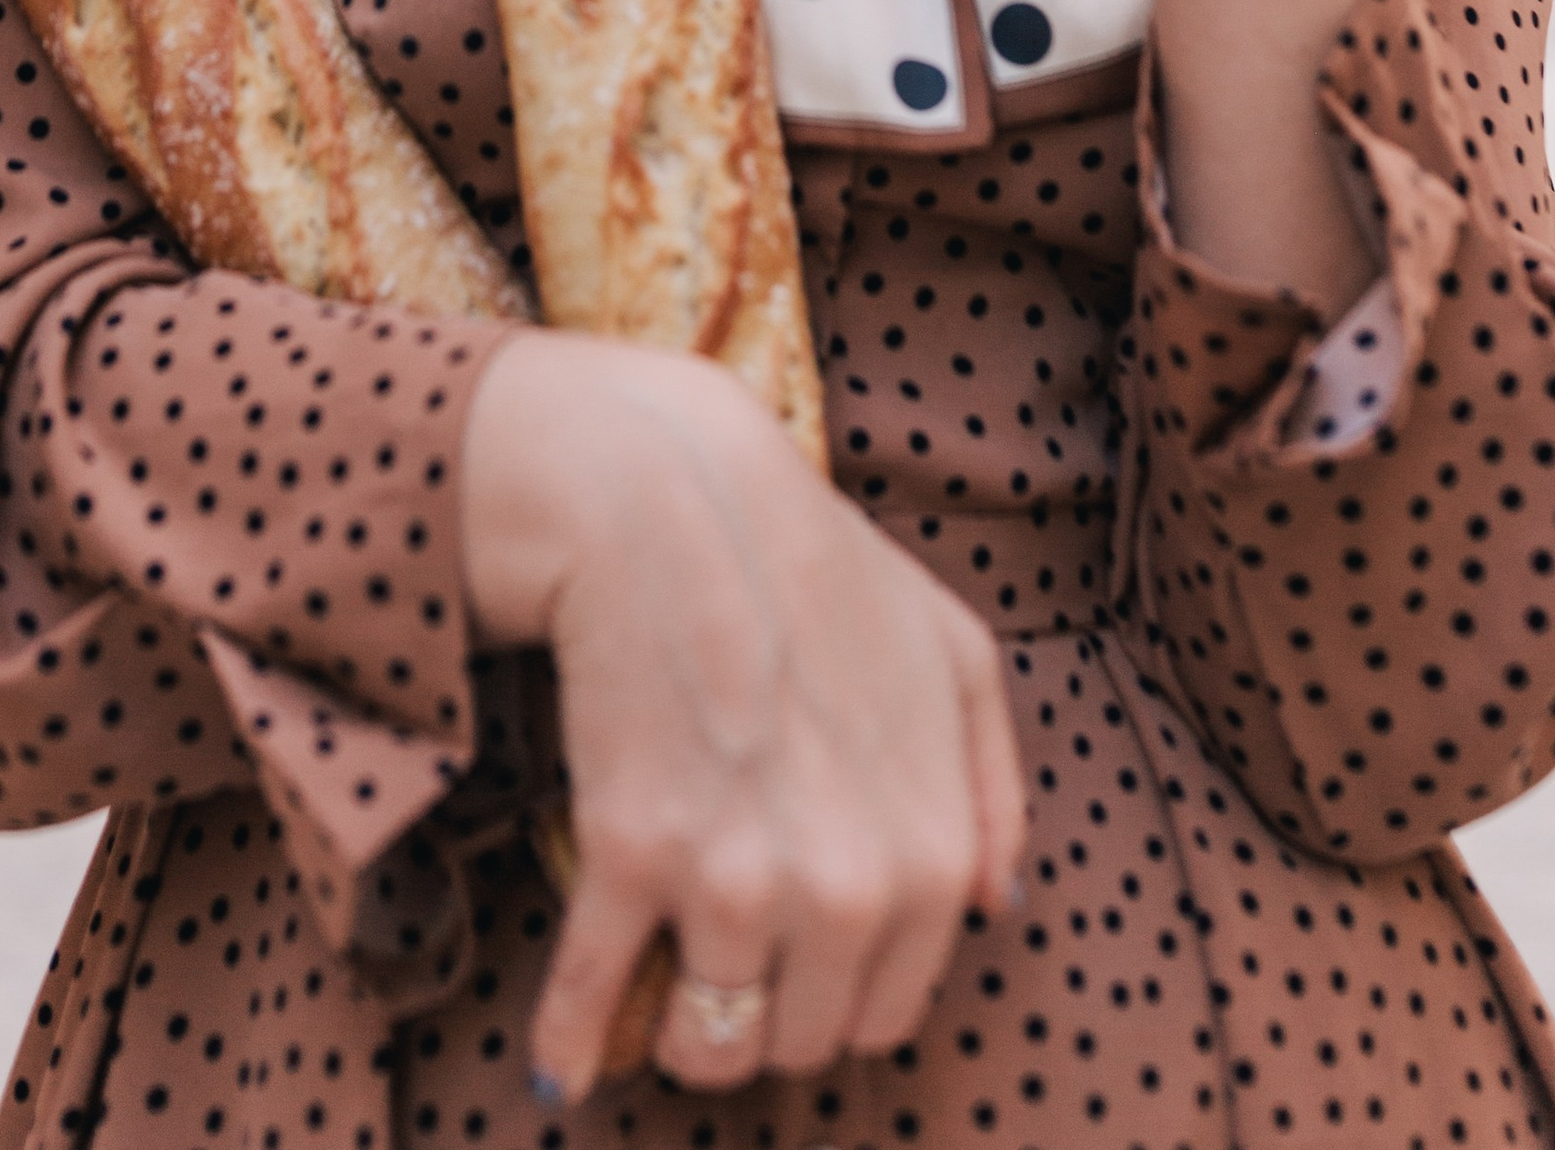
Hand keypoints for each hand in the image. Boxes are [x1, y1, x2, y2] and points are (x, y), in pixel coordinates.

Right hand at [461, 327, 1023, 1100]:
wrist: (679, 494)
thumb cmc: (818, 565)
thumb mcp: (957, 652)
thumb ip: (992, 786)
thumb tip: (994, 905)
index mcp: (932, 858)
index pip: (887, 1014)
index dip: (839, 989)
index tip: (800, 957)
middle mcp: (845, 892)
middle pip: (800, 1043)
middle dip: (768, 1009)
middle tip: (732, 950)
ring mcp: (734, 881)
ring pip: (709, 1046)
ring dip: (682, 1027)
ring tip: (665, 978)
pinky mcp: (630, 857)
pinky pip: (591, 1000)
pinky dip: (569, 1036)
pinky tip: (561, 1060)